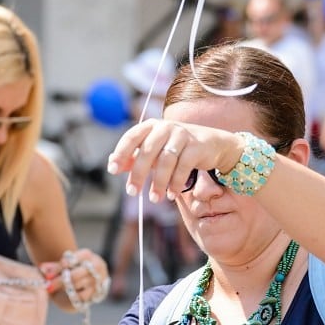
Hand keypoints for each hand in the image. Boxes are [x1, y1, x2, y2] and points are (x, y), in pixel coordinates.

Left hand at [40, 248, 109, 304]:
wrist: (86, 283)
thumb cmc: (72, 271)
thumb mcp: (63, 267)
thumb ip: (54, 267)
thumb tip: (41, 267)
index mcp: (87, 255)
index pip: (74, 258)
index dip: (60, 266)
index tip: (48, 274)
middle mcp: (97, 265)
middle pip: (75, 274)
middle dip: (59, 280)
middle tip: (47, 285)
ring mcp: (98, 279)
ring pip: (78, 285)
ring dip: (64, 287)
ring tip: (52, 289)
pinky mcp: (97, 292)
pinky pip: (82, 295)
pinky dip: (73, 295)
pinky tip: (66, 294)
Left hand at [107, 118, 242, 201]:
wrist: (213, 144)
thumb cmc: (178, 148)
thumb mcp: (155, 150)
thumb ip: (135, 156)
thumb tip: (112, 163)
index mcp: (152, 126)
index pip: (131, 137)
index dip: (121, 153)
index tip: (112, 170)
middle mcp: (166, 127)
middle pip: (147, 151)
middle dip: (138, 174)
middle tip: (132, 192)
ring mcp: (182, 135)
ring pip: (166, 161)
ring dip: (158, 183)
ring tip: (155, 199)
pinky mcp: (196, 146)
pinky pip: (183, 168)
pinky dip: (176, 183)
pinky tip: (171, 194)